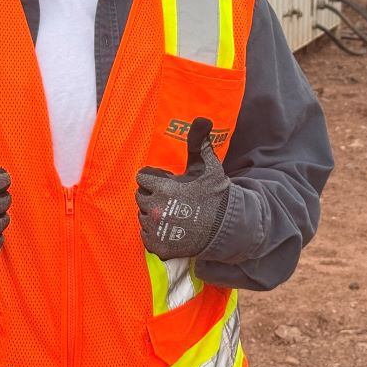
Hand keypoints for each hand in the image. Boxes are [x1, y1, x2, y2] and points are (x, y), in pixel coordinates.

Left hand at [135, 117, 230, 259]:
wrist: (226, 228)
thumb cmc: (215, 194)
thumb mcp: (208, 165)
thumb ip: (199, 142)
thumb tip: (203, 118)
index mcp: (163, 188)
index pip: (142, 177)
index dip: (155, 178)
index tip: (169, 182)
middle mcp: (155, 210)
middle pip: (140, 196)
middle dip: (152, 194)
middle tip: (171, 198)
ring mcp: (156, 231)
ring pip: (142, 216)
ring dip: (152, 213)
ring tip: (172, 213)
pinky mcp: (159, 248)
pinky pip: (145, 236)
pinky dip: (154, 233)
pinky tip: (170, 228)